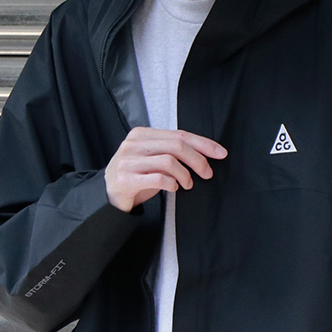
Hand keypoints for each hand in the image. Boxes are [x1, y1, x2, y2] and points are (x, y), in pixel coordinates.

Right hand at [104, 127, 226, 212]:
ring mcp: (127, 161)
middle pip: (176, 146)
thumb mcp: (152, 159)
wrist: (110, 197)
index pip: (179, 134)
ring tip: (188, 184)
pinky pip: (158, 178)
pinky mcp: (125, 179)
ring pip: (169, 161)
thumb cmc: (137, 176)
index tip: (220, 153)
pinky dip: (172, 184)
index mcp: (141, 134)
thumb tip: (205, 153)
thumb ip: (171, 151)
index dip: (203, 143)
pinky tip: (173, 188)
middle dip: (198, 160)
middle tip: (207, 173)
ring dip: (185, 175)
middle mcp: (132, 144)